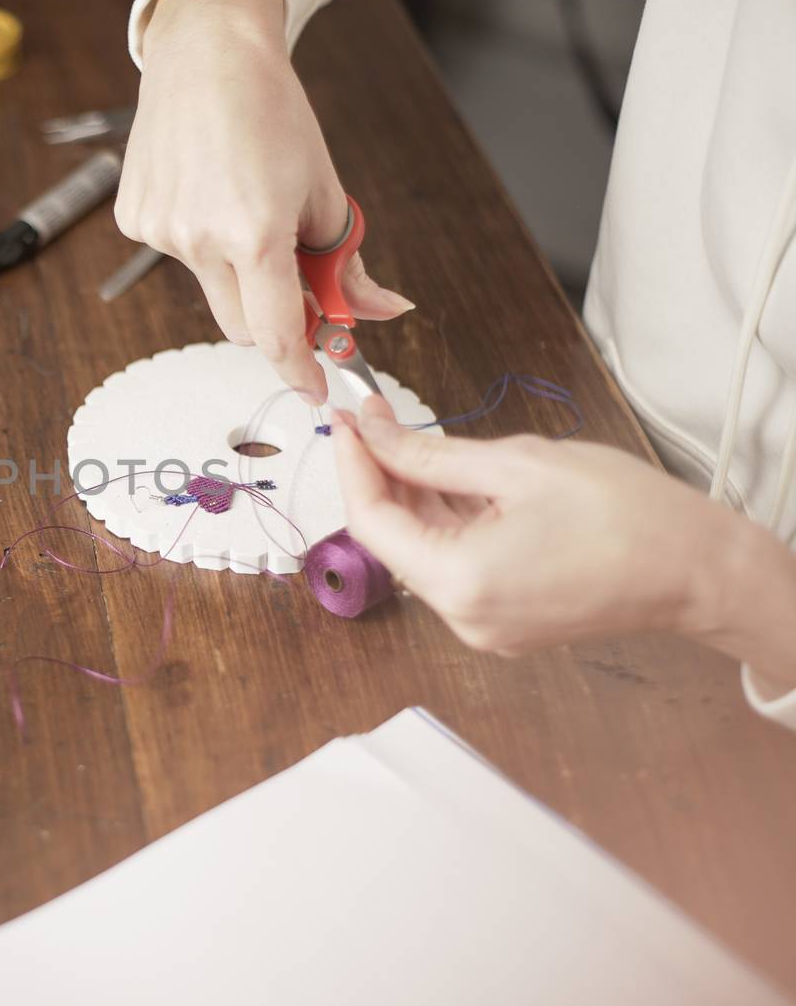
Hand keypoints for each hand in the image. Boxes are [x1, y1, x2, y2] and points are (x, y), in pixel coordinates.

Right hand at [117, 0, 412, 403]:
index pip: (278, 335)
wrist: (207, 54)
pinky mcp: (133, 219)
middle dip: (272, 319)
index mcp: (256, 233)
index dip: (300, 371)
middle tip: (295, 283)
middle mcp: (200, 240)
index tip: (315, 391)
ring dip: (234, 268)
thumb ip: (346, 263)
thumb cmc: (272, 112)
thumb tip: (376, 312)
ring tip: (241, 201)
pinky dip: (199, 239)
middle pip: (241, 325)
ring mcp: (160, 232)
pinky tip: (205, 188)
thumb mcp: (325, 189)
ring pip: (209, 286)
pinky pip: (178, 254)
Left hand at [331, 397, 795, 687]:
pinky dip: (445, 523)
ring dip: (413, 497)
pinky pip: (453, 567)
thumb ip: (430, 454)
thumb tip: (373, 433)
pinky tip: (453, 481)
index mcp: (459, 580)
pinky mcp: (502, 623)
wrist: (697, 569)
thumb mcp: (516, 464)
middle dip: (380, 476)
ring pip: (422, 551)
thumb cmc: (626, 514)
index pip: (371, 521)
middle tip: (376, 419)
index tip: (347, 419)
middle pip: (393, 539)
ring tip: (415, 441)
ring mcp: (482, 626)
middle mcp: (462, 616)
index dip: (352, 465)